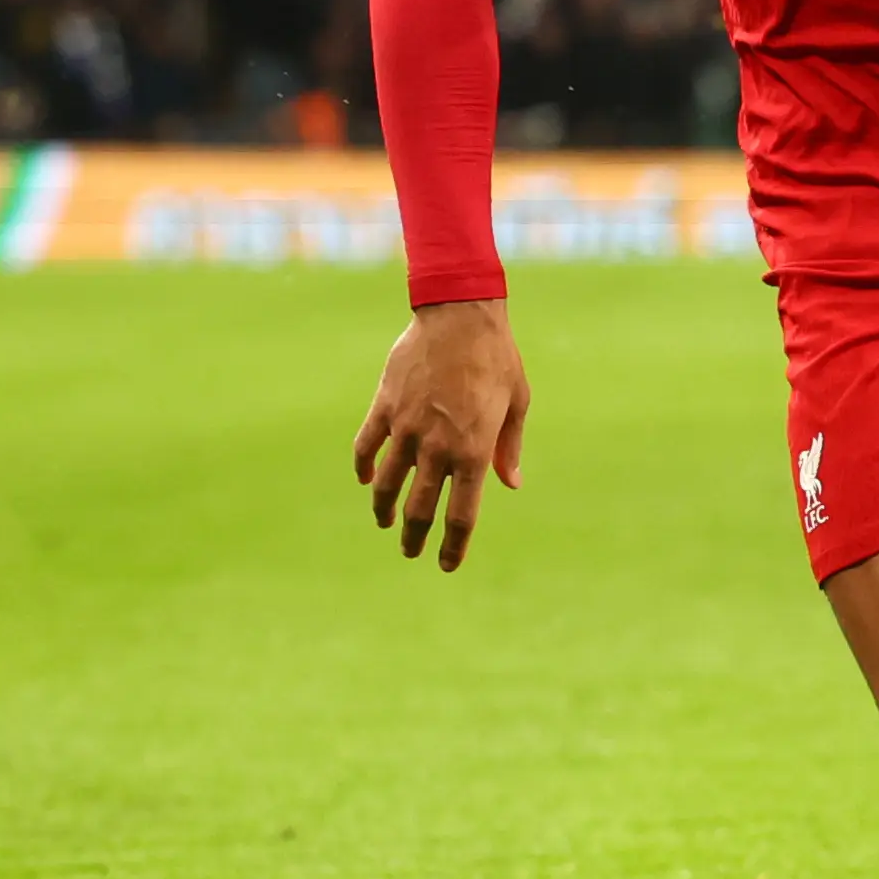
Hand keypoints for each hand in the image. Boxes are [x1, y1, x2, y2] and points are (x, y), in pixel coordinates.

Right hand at [353, 298, 530, 571]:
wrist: (460, 314)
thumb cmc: (497, 357)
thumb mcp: (517, 403)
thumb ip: (509, 447)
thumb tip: (510, 484)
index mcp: (473, 451)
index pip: (460, 515)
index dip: (452, 546)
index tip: (446, 564)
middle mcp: (437, 447)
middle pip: (420, 509)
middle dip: (415, 538)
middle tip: (411, 552)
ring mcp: (407, 428)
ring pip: (386, 484)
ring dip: (383, 509)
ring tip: (384, 521)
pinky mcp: (385, 407)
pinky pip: (366, 446)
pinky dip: (362, 467)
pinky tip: (363, 479)